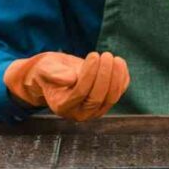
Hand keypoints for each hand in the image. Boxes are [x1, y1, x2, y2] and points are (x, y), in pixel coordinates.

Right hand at [4, 51, 129, 121]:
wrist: (58, 73)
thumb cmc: (49, 70)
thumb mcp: (45, 68)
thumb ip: (54, 73)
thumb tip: (70, 78)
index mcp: (62, 106)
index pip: (80, 93)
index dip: (89, 74)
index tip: (94, 56)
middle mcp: (79, 113)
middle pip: (97, 98)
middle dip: (104, 75)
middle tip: (106, 55)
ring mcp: (95, 110)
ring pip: (111, 97)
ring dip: (116, 76)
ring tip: (113, 58)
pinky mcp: (106, 102)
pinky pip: (119, 92)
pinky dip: (122, 77)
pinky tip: (119, 62)